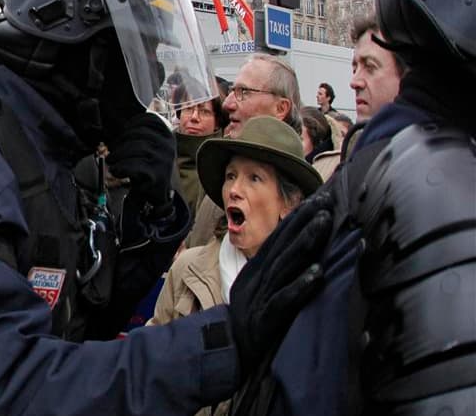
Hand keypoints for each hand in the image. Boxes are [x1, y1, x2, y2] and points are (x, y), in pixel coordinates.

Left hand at [106, 114, 174, 216]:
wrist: (156, 194)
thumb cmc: (149, 168)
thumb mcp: (150, 148)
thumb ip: (141, 136)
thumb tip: (121, 129)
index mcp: (168, 137)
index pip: (152, 120)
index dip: (135, 121)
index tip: (124, 129)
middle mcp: (167, 146)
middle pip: (139, 133)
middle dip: (121, 140)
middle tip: (111, 151)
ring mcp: (163, 160)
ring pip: (134, 148)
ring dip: (117, 154)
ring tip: (111, 161)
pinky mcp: (156, 174)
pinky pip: (133, 165)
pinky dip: (120, 167)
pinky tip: (116, 171)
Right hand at [228, 191, 333, 376]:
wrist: (225, 353)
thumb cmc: (250, 321)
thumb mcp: (257, 290)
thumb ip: (277, 273)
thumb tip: (306, 254)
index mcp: (256, 270)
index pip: (278, 238)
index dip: (298, 217)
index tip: (319, 198)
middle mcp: (257, 279)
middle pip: (282, 245)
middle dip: (305, 220)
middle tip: (327, 200)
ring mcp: (260, 298)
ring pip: (285, 266)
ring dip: (306, 242)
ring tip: (325, 223)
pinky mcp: (265, 320)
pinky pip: (284, 301)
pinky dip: (300, 287)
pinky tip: (319, 274)